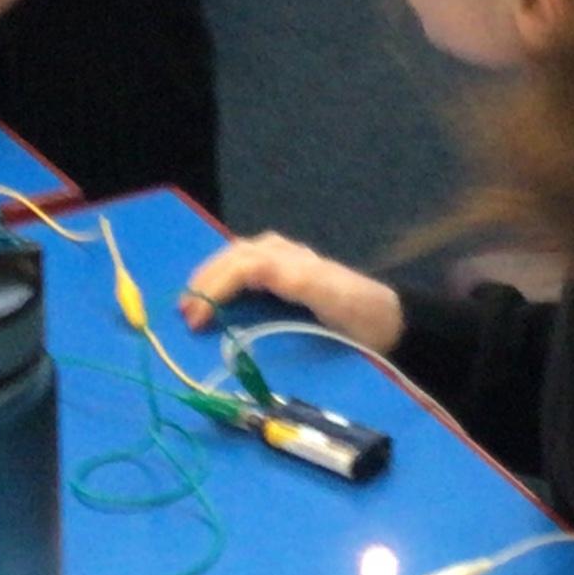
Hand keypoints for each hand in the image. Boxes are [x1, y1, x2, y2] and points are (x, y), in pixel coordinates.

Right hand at [180, 232, 404, 353]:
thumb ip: (303, 282)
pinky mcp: (286, 270)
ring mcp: (286, 260)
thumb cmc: (363, 316)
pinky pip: (247, 262)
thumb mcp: (336, 300)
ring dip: (211, 276)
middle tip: (183, 314)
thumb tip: (259, 271)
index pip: (242, 267)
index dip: (214, 290)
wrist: (390, 318)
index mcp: (293, 264)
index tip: (195, 320)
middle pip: (234, 256)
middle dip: (205, 281)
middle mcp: (286, 255)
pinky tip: (214, 295)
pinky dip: (224, 275)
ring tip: (191, 303)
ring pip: (238, 256)